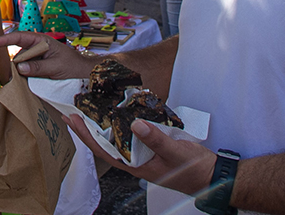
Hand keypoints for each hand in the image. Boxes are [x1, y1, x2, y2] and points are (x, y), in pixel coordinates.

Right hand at [0, 31, 94, 79]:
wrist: (82, 73)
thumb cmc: (72, 65)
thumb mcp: (55, 66)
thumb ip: (37, 67)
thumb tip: (20, 67)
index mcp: (40, 40)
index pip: (19, 37)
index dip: (4, 39)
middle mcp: (36, 46)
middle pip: (17, 51)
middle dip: (12, 60)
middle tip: (7, 70)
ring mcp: (35, 56)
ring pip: (20, 62)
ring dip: (18, 70)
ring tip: (20, 79)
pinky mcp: (36, 65)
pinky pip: (25, 69)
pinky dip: (22, 75)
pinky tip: (23, 81)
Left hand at [63, 114, 215, 195]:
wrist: (213, 176)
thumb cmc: (193, 170)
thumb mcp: (174, 153)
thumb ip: (155, 139)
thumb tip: (135, 124)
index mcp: (134, 166)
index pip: (102, 150)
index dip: (85, 135)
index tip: (71, 119)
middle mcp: (134, 160)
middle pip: (104, 142)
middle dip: (88, 127)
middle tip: (73, 109)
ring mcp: (142, 153)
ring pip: (116, 137)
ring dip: (102, 123)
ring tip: (90, 107)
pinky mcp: (151, 146)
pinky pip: (131, 134)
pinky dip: (122, 122)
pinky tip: (118, 112)